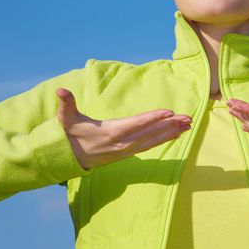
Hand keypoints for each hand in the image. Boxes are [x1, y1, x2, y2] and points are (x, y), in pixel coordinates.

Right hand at [55, 88, 191, 168]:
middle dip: (170, 125)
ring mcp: (127, 149)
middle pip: (151, 133)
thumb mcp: (66, 118)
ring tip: (188, 125)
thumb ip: (66, 103)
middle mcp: (123, 142)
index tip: (169, 112)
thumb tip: (60, 91)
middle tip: (189, 118)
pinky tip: (177, 134)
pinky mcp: (129, 152)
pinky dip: (164, 139)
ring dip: (172, 132)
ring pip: (154, 140)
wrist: (70, 158)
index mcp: (111, 132)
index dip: (153, 118)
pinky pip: (151, 145)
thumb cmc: (71, 134)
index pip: (136, 124)